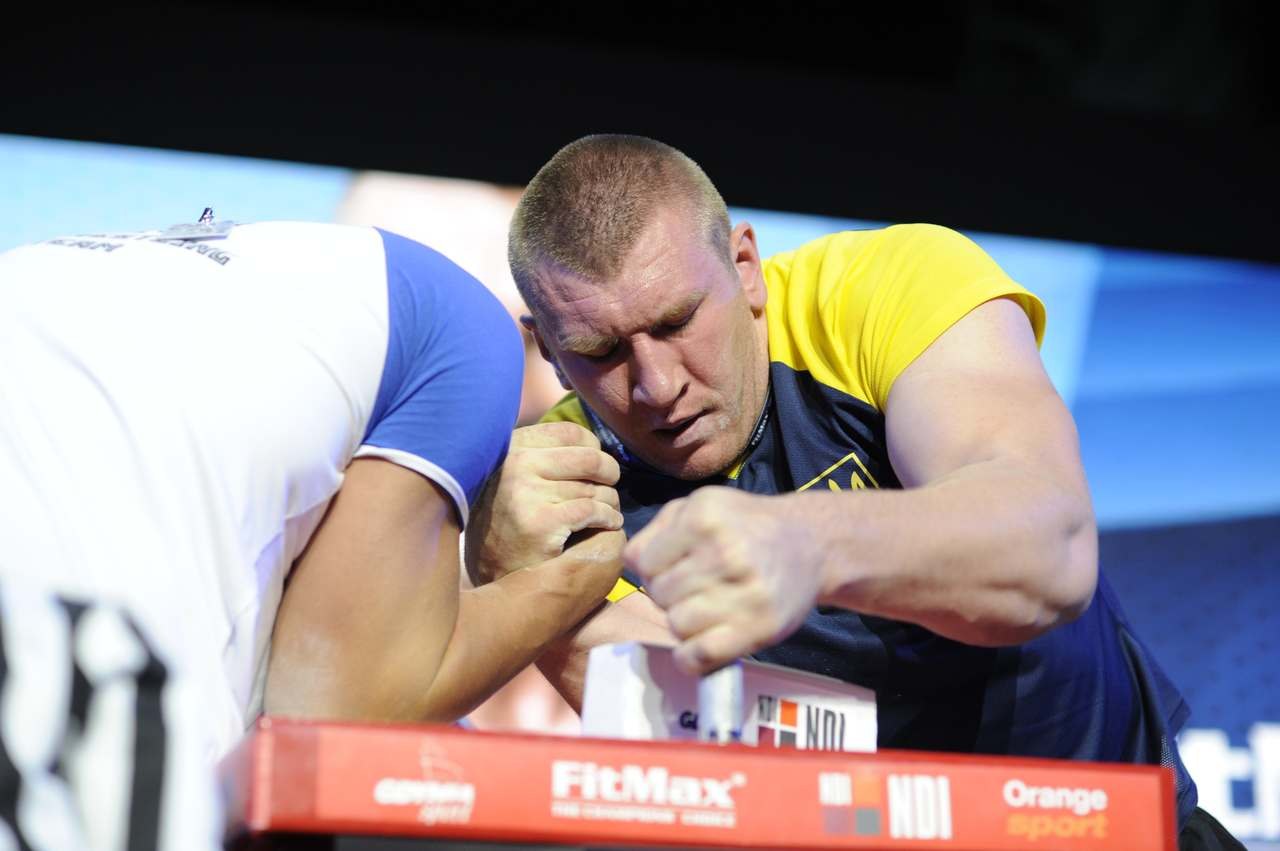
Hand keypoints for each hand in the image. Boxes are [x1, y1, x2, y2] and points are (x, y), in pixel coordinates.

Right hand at [465, 422, 623, 585]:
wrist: (490, 575)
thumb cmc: (508, 525)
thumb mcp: (512, 479)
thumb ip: (541, 456)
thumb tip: (592, 445)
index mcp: (511, 448)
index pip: (569, 431)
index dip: (592, 447)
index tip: (595, 466)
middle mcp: (516, 465)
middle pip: (589, 457)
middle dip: (609, 473)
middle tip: (610, 486)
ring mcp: (527, 493)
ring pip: (595, 489)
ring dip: (610, 501)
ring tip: (607, 512)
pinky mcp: (542, 522)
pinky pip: (594, 511)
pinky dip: (609, 518)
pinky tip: (609, 524)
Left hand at [624, 487, 820, 674]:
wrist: (811, 543)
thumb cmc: (745, 526)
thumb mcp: (702, 505)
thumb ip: (659, 529)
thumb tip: (632, 564)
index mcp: (704, 516)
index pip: (642, 562)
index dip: (654, 568)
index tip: (677, 567)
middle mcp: (726, 552)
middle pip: (658, 594)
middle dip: (670, 594)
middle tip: (697, 588)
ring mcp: (745, 593)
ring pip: (676, 625)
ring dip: (684, 623)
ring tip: (707, 609)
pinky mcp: (759, 628)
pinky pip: (698, 656)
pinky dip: (690, 659)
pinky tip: (700, 645)